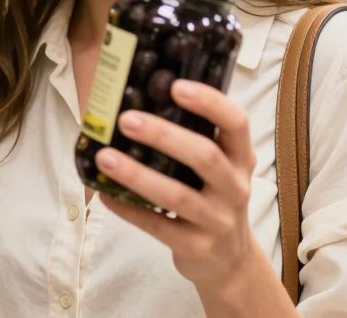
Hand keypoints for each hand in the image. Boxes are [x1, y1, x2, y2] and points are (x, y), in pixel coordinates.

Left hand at [95, 79, 265, 293]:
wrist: (229, 259)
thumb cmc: (214, 198)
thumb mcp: (220, 168)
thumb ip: (196, 139)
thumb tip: (139, 102)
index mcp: (241, 159)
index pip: (236, 123)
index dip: (210, 102)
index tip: (176, 86)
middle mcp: (235, 187)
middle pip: (204, 156)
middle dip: (163, 135)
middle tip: (126, 120)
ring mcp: (217, 220)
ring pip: (176, 195)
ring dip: (137, 174)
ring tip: (105, 157)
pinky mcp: (195, 246)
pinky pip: (157, 226)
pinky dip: (129, 209)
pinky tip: (105, 194)